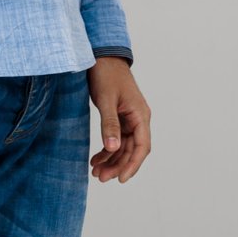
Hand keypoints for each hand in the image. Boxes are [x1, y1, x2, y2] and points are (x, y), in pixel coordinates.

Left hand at [88, 57, 151, 183]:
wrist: (102, 57)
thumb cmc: (106, 74)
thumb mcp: (106, 100)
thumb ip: (110, 125)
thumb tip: (113, 149)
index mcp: (140, 114)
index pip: (141, 147)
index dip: (132, 165)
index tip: (120, 179)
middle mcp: (138, 118)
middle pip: (132, 150)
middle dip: (118, 165)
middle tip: (100, 178)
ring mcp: (129, 118)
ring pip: (124, 147)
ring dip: (112, 160)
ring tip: (95, 172)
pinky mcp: (120, 117)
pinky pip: (117, 139)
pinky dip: (108, 150)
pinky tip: (96, 159)